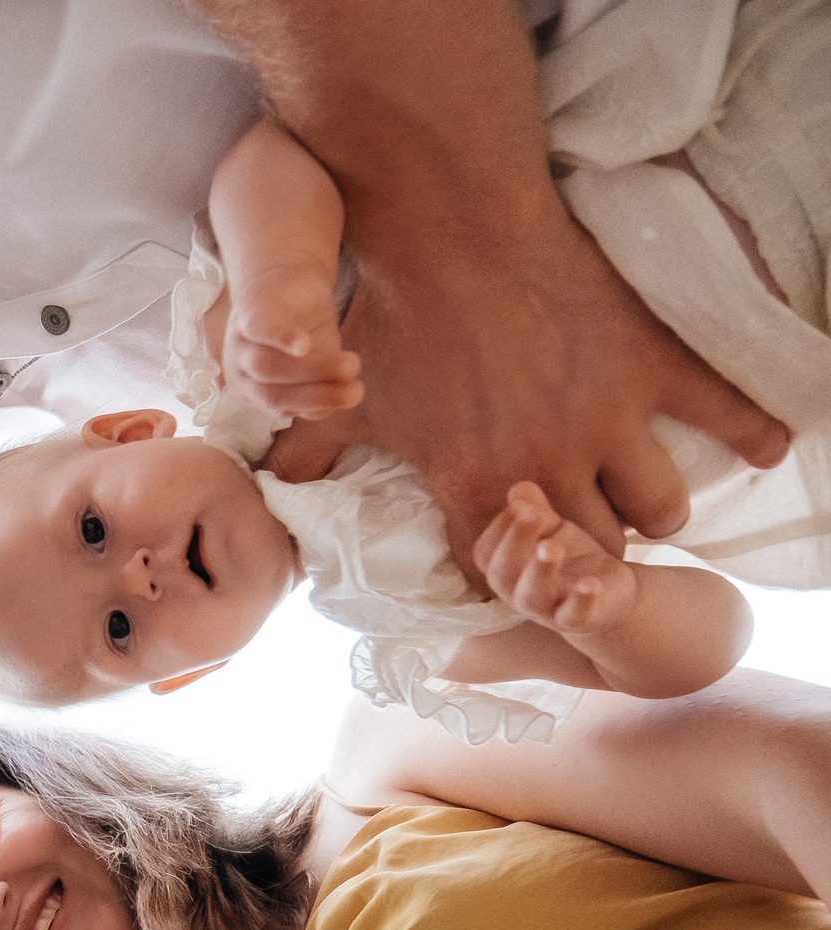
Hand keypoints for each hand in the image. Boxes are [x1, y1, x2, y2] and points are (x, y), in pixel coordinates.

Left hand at [224, 264, 361, 419]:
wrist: (284, 279)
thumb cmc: (301, 328)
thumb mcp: (317, 361)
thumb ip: (321, 386)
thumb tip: (336, 404)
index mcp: (256, 391)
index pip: (281, 406)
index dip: (317, 404)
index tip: (354, 397)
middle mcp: (241, 373)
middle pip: (272, 394)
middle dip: (316, 394)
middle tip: (356, 391)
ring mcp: (240, 344)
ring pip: (268, 366)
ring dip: (314, 369)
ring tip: (352, 365)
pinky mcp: (248, 314)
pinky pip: (261, 330)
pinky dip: (281, 340)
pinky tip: (303, 345)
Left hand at [267, 202, 786, 561]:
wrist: (449, 227)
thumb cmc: (387, 316)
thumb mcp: (337, 402)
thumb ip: (306, 456)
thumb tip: (275, 493)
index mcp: (473, 487)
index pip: (502, 581)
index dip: (509, 589)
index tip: (515, 582)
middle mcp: (548, 469)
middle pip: (592, 560)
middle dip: (588, 567)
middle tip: (586, 556)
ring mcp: (608, 420)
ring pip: (659, 512)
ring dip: (651, 517)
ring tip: (643, 509)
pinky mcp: (652, 366)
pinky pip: (725, 415)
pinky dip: (752, 436)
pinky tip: (766, 453)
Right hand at [474, 482, 639, 634]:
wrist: (610, 596)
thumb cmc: (571, 559)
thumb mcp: (554, 529)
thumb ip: (536, 510)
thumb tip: (519, 490)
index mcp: (506, 569)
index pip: (487, 552)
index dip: (500, 528)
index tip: (522, 504)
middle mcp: (518, 592)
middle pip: (502, 574)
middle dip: (514, 543)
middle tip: (531, 515)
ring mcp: (548, 610)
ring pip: (532, 597)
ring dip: (539, 571)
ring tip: (551, 547)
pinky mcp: (580, 619)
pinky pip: (575, 616)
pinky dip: (581, 601)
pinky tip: (591, 583)